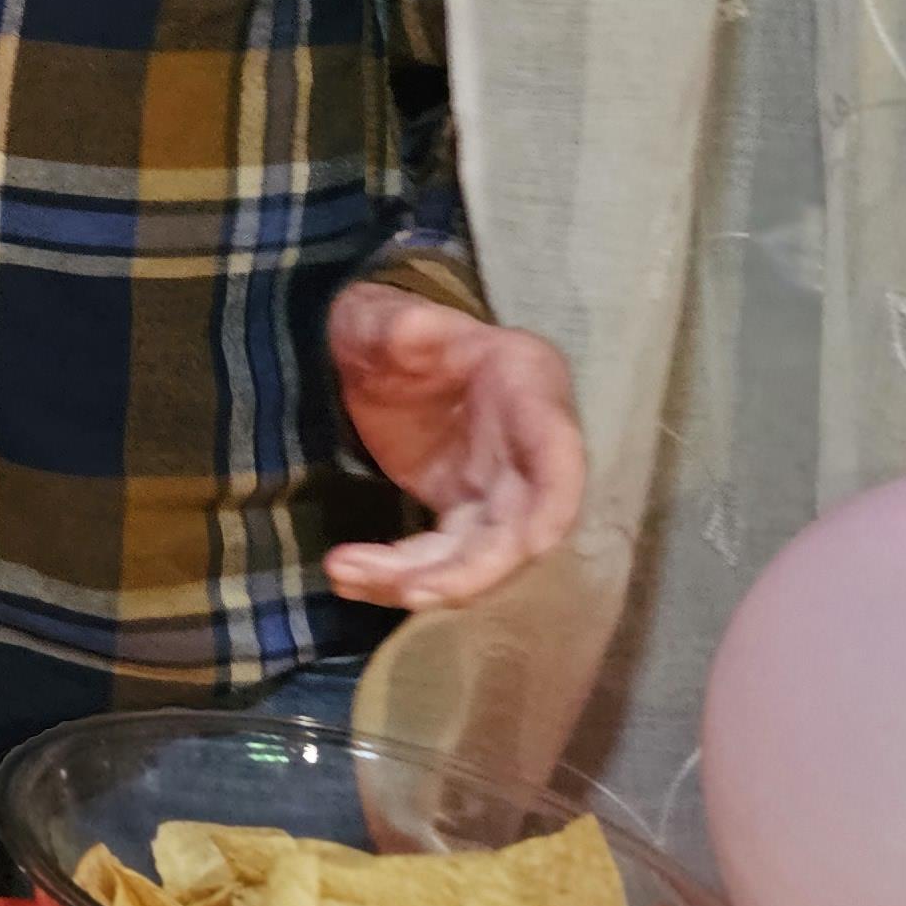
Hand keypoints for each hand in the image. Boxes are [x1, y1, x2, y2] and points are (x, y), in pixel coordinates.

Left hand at [323, 284, 586, 609]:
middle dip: (468, 570)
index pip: (560, 459)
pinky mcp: (461, 511)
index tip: (532, 545)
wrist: (370, 349)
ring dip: (420, 580)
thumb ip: (402, 325)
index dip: (554, 505)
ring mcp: (496, 488)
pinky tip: (351, 576)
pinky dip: (401, 574)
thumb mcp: (389, 316)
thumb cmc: (391, 325)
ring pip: (478, 556)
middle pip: (520, 531)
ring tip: (345, 574)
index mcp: (527, 386)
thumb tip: (406, 332)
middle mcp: (528, 450)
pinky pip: (442, 558)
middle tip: (404, 589)